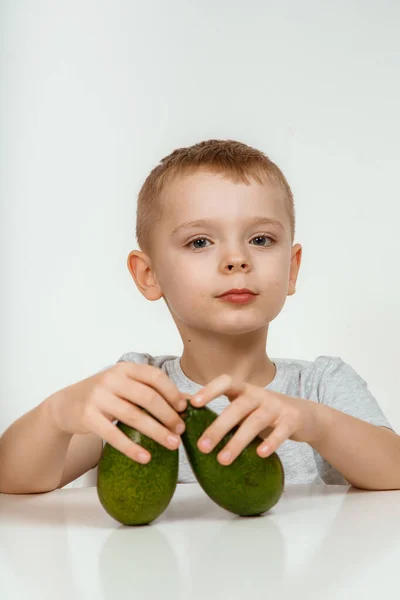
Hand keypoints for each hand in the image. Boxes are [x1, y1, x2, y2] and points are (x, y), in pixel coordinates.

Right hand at [48, 362, 189, 463]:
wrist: (65, 405)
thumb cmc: (104, 395)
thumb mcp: (126, 387)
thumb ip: (152, 391)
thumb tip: (188, 402)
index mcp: (125, 368)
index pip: (155, 377)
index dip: (172, 392)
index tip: (184, 408)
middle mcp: (111, 379)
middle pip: (147, 397)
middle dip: (168, 415)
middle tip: (181, 430)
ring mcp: (98, 397)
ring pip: (134, 416)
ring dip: (157, 432)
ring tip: (172, 444)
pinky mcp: (88, 417)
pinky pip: (114, 434)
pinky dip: (131, 448)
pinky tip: (146, 458)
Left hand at [190, 373, 322, 464]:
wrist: (303, 415)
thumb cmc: (263, 411)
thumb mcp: (242, 405)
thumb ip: (216, 405)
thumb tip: (180, 404)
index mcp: (244, 389)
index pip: (226, 382)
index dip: (210, 390)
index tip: (194, 403)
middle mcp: (259, 394)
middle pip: (237, 408)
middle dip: (219, 427)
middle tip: (202, 446)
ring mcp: (277, 406)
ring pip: (255, 422)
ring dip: (238, 441)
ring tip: (222, 460)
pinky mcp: (292, 419)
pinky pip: (281, 431)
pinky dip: (271, 442)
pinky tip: (260, 454)